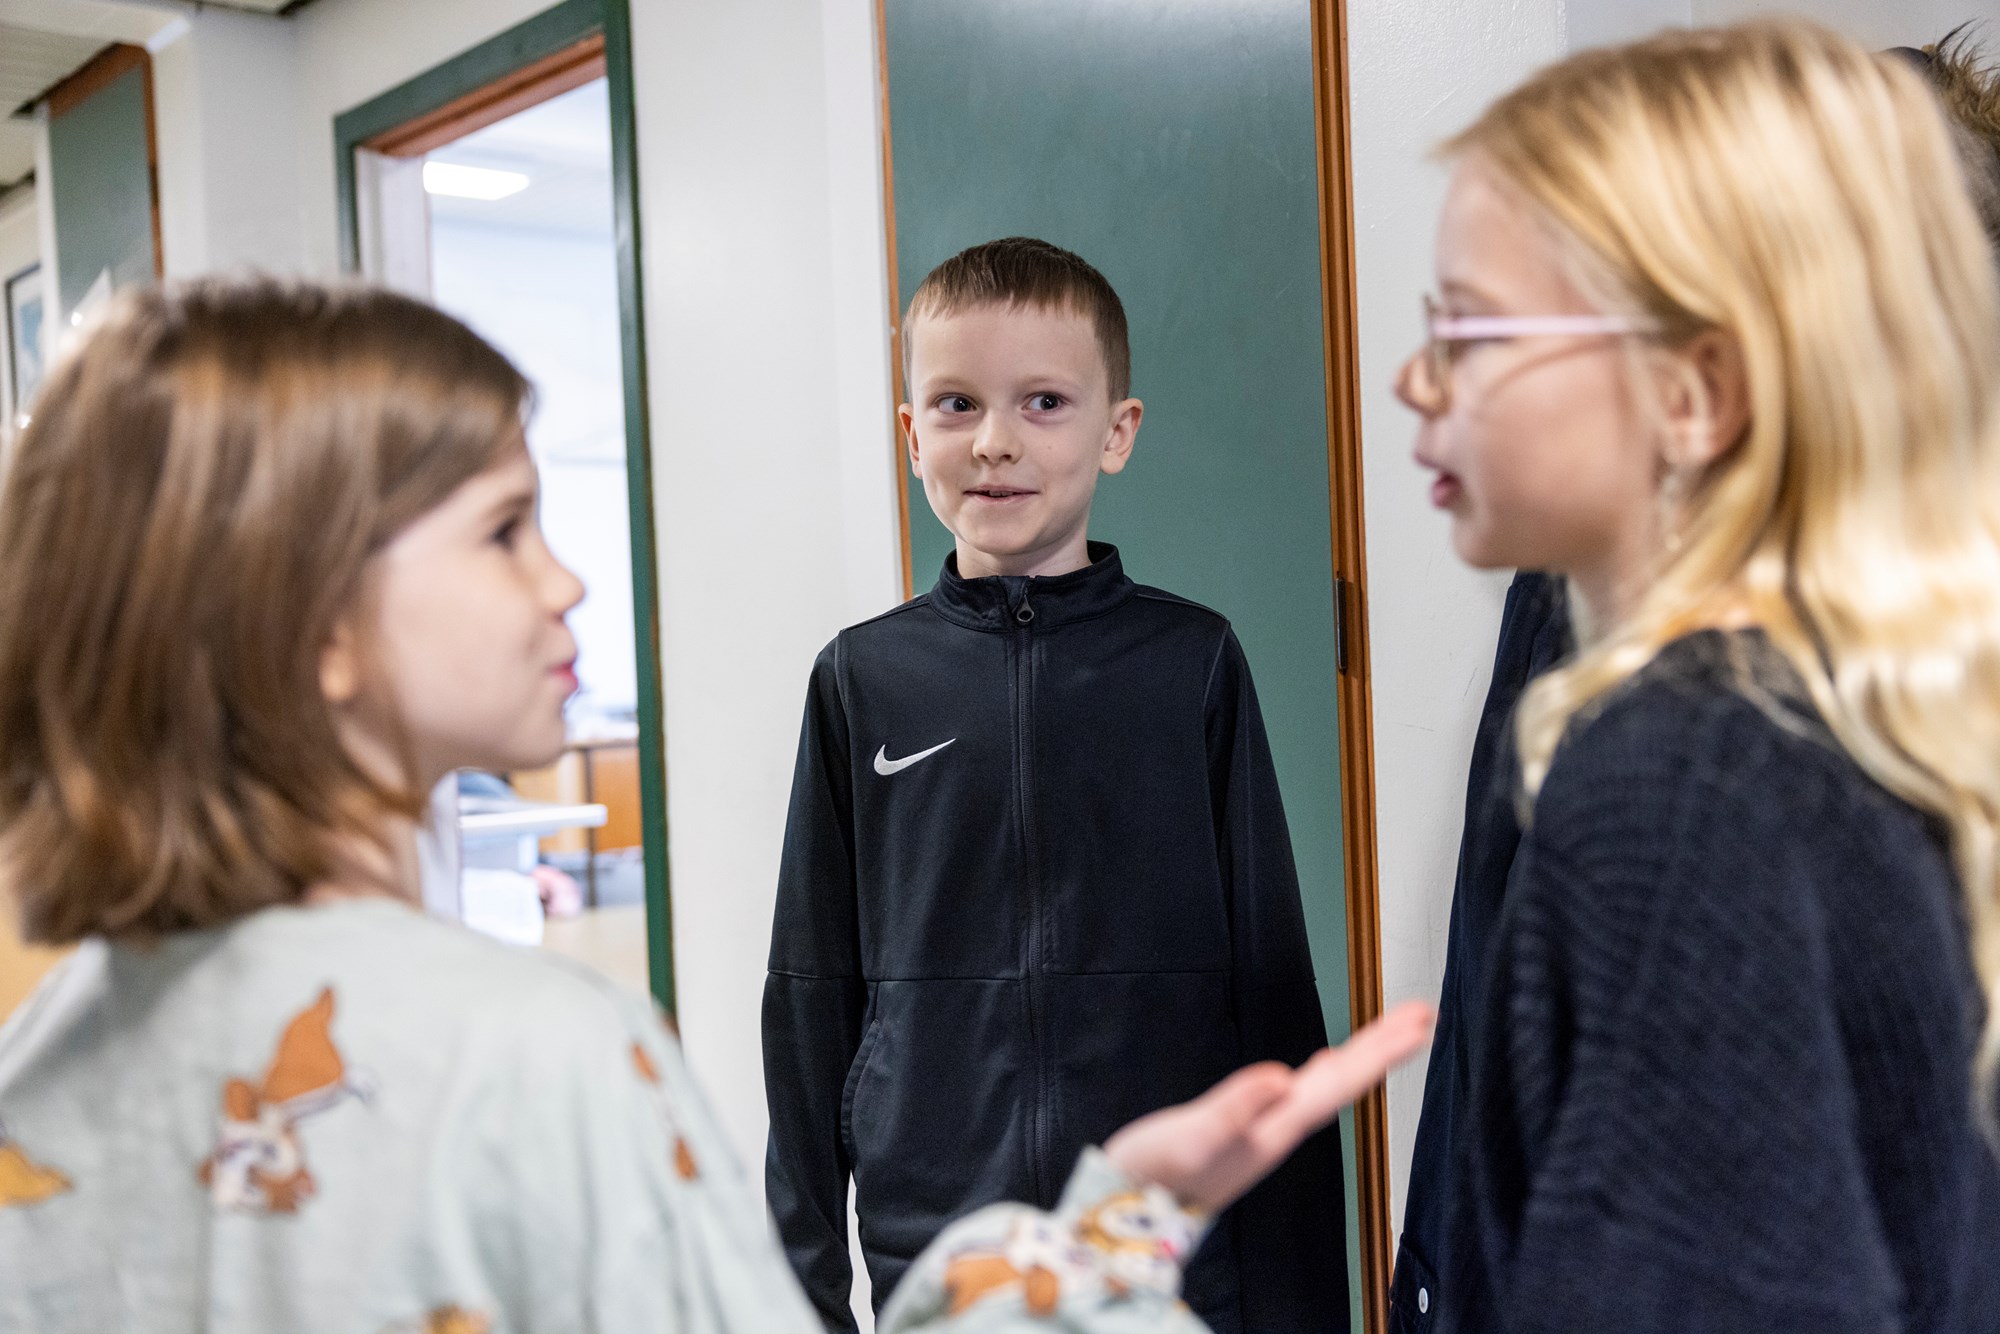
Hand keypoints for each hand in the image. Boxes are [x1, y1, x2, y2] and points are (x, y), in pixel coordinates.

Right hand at [1103, 1001, 1434, 1213]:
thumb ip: (1234, 1109)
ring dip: (1360, 1057)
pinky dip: (1320, 1074)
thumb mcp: (1192, 1137)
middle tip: (1422, 1014)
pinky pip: (1299, 1093)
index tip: (1417, 1023)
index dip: (1380, 1052)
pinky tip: (1320, 1067)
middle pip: (1343, 1082)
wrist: (1126, 1210)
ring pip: (1326, 1086)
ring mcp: (1263, 1130)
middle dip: (1383, 1048)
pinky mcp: (1244, 1129)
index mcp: (1274, 1128)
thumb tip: (1280, 1078)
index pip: (1340, 1083)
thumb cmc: (1155, 1175)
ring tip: (1388, 1034)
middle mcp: (1278, 1128)